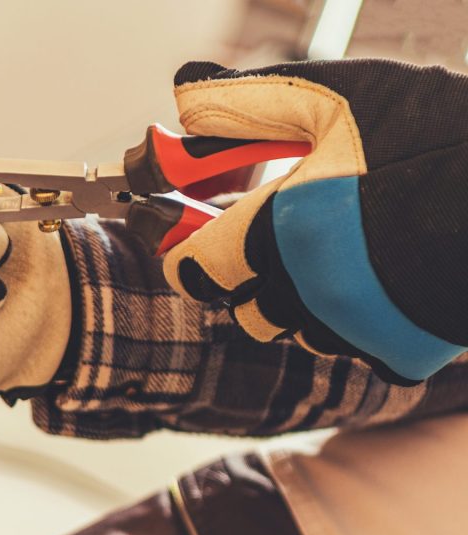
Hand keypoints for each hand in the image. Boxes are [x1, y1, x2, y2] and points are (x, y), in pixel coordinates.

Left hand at [163, 59, 467, 383]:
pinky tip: (386, 286)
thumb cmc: (434, 132)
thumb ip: (247, 106)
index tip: (191, 253)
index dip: (187, 262)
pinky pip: (357, 353)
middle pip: (246, 314)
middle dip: (251, 286)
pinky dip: (361, 328)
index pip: (196, 273)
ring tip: (347, 257)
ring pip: (300, 334)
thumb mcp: (335, 99)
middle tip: (282, 248)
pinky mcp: (403, 353)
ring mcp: (358, 330)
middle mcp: (310, 291)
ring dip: (307, 306)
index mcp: (283, 230)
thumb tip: (182, 102)